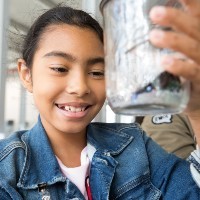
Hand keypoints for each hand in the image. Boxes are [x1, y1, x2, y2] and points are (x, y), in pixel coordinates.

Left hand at [149, 0, 199, 143]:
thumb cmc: (188, 70)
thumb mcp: (184, 50)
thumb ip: (173, 38)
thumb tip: (149, 25)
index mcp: (199, 34)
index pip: (197, 13)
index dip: (188, 2)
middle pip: (195, 27)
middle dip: (175, 18)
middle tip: (154, 13)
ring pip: (193, 48)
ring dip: (174, 41)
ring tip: (154, 37)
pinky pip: (191, 73)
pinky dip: (179, 66)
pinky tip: (165, 62)